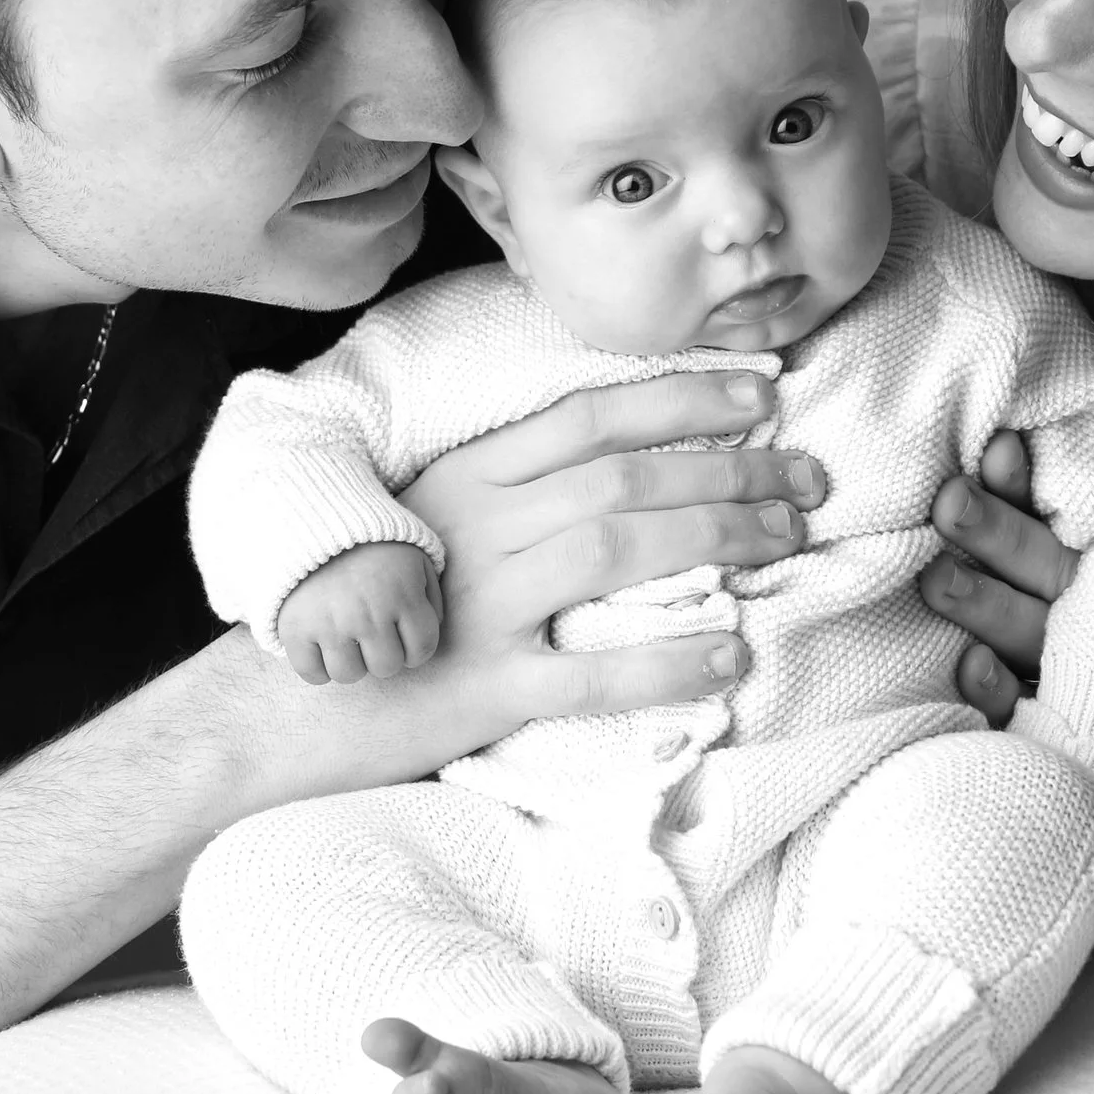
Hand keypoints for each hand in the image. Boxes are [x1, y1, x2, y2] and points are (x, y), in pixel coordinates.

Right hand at [269, 543, 442, 684]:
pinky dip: (317, 667)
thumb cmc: (373, 544)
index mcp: (402, 595)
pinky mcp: (295, 628)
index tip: (402, 636)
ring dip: (351, 662)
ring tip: (346, 639)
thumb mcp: (415, 558)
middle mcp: (367, 614)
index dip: (415, 648)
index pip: (421, 651)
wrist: (314, 518)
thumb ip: (430, 594)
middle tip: (372, 634)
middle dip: (383, 654)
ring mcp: (329, 624)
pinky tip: (321, 646)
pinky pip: (311, 674)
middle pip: (385, 667)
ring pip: (349, 675)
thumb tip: (432, 628)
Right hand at [398, 369, 826, 707]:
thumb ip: (521, 488)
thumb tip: (638, 465)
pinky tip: (731, 654)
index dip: (685, 396)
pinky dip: (664, 662)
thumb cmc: (384, 605)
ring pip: (613, 550)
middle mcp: (478, 527)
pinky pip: (586, 673)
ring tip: (786, 541)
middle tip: (806, 480)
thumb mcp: (440, 519)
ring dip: (714, 538)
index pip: (592, 415)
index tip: (764, 390)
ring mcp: (479, 606)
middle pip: (623, 478)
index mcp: (471, 476)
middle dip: (730, 469)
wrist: (288, 703)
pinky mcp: (482, 688)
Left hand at [921, 429, 1072, 724]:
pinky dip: (999, 690)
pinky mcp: (1046, 709)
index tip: (996, 448)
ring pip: (1025, 629)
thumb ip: (1023, 486)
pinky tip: (968, 666)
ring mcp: (1063, 657)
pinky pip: (1024, 706)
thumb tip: (992, 435)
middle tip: (948, 502)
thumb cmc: (1080, 581)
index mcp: (1087, 550)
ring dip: (983, 603)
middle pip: (1039, 562)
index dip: (1021, 484)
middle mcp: (1080, 601)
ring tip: (933, 577)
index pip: (1055, 510)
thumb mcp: (1072, 527)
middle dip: (995, 532)